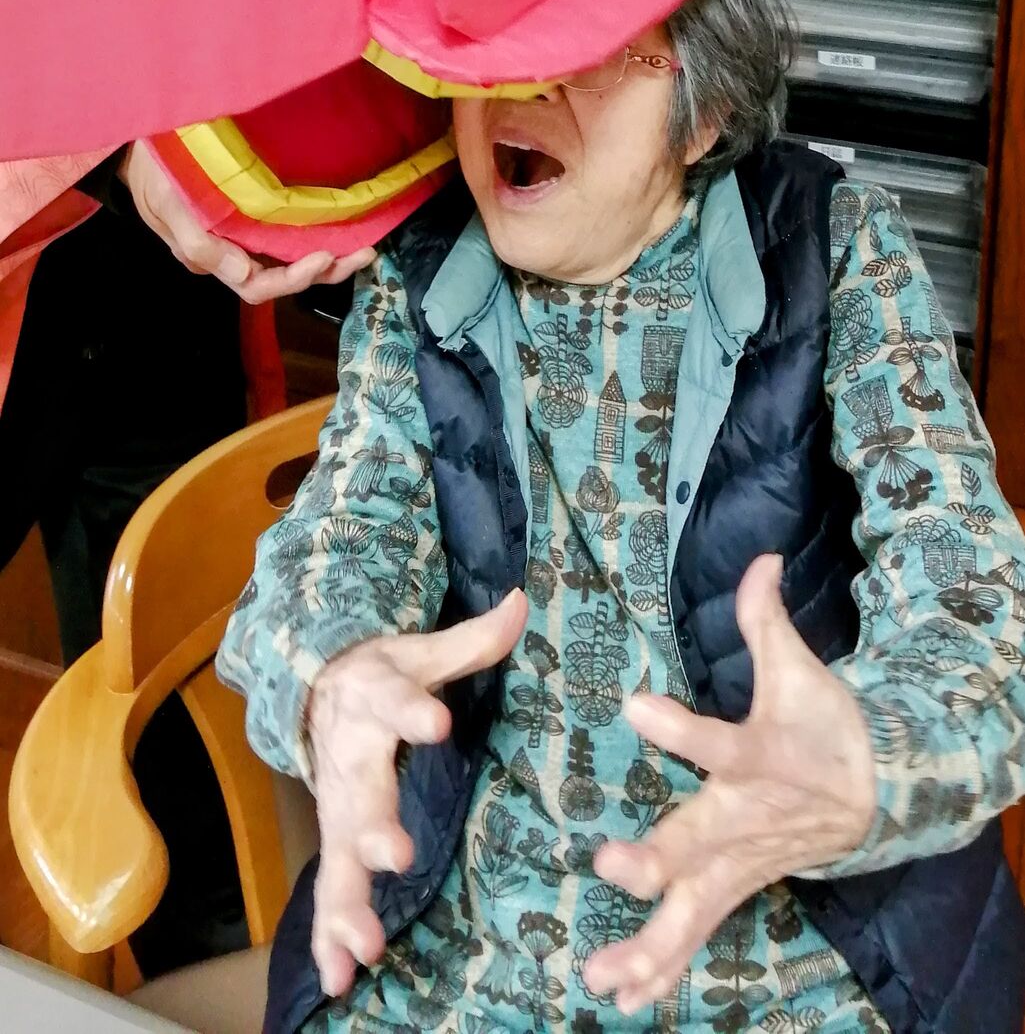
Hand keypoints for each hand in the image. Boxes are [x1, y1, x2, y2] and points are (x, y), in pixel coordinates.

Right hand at [120, 140, 371, 303]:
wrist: (142, 149)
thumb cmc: (155, 175)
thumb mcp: (168, 204)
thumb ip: (200, 244)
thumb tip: (244, 274)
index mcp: (211, 260)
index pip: (257, 285)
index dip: (293, 278)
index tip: (325, 256)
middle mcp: (232, 255)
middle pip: (281, 278)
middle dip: (324, 271)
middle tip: (364, 252)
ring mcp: (242, 239)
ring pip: (288, 259)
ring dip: (327, 258)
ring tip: (363, 246)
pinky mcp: (251, 218)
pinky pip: (286, 237)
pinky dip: (313, 236)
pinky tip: (339, 227)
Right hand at [309, 589, 528, 998]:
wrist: (318, 691)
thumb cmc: (385, 675)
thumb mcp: (423, 651)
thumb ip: (472, 639)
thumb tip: (521, 601)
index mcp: (375, 699)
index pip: (395, 700)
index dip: (413, 711)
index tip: (437, 723)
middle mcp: (351, 759)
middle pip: (361, 795)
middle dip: (375, 829)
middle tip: (397, 857)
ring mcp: (338, 808)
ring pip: (339, 857)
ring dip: (349, 903)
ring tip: (365, 947)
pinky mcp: (335, 842)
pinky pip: (328, 894)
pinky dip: (328, 938)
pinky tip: (337, 979)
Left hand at [583, 554, 874, 1015]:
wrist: (877, 791)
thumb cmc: (823, 725)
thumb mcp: (799, 669)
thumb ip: (766, 620)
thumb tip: (762, 558)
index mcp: (760, 758)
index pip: (718, 741)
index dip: (680, 727)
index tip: (635, 706)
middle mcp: (746, 818)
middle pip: (700, 842)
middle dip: (657, 859)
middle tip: (610, 865)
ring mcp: (740, 863)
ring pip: (694, 909)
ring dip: (648, 942)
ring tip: (600, 973)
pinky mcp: (734, 888)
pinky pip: (695, 934)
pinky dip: (661, 969)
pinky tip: (622, 998)